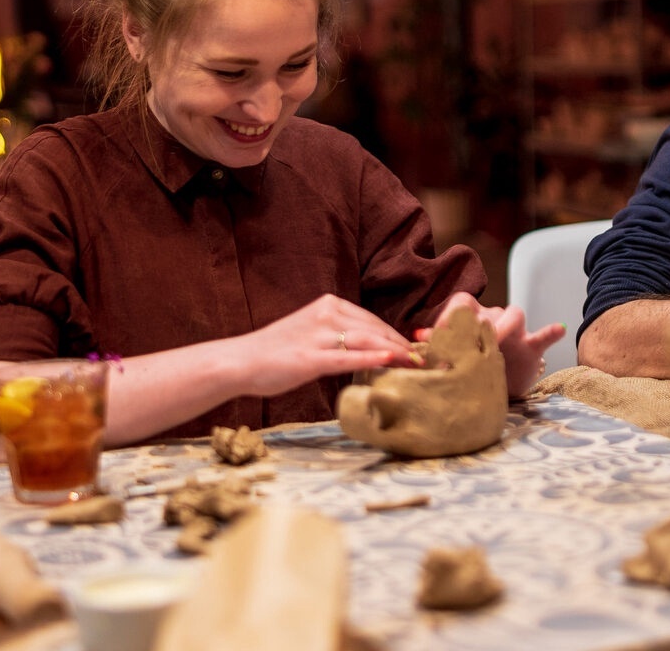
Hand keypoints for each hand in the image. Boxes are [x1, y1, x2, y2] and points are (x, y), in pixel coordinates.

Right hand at [234, 294, 414, 397]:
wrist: (241, 361)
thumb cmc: (278, 351)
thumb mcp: (313, 333)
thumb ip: (341, 335)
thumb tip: (373, 348)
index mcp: (329, 304)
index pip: (373, 321)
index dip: (398, 337)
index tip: (417, 351)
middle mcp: (326, 313)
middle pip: (375, 329)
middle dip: (404, 346)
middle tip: (428, 360)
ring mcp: (318, 335)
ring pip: (367, 341)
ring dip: (396, 353)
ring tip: (419, 364)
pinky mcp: (310, 357)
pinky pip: (348, 357)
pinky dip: (373, 360)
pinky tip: (393, 363)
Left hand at [423, 292, 565, 396]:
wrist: (498, 385)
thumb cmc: (470, 367)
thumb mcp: (451, 358)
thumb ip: (435, 347)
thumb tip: (415, 339)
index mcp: (471, 317)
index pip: (461, 303)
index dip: (449, 316)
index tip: (434, 337)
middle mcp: (493, 318)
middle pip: (487, 308)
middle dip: (477, 322)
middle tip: (464, 341)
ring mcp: (515, 332)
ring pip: (514, 314)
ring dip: (505, 325)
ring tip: (497, 339)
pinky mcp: (532, 347)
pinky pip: (544, 335)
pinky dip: (550, 332)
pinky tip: (557, 329)